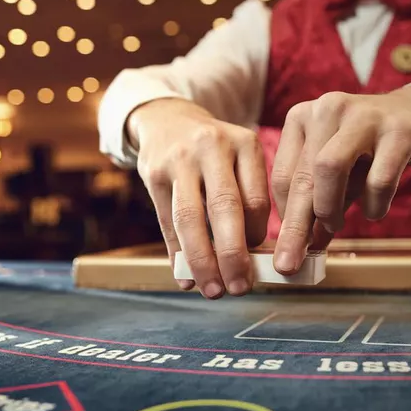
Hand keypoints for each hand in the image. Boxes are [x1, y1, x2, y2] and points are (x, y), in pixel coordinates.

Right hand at [128, 98, 269, 297]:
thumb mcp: (240, 158)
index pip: (256, 199)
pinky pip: (166, 222)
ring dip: (202, 261)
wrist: (168, 120)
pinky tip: (185, 278)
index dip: (257, 236)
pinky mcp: (153, 173)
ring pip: (190, 218)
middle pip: (224, 208)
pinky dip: (177, 254)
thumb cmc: (215, 152)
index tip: (257, 260)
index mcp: (244, 144)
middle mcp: (212, 147)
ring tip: (213, 290)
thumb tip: (254, 257)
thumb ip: (248, 198)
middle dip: (233, 255)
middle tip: (241, 289)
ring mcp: (180, 160)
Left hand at [270, 86, 410, 273]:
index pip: (284, 175)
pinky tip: (374, 210)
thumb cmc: (366, 150)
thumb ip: (318, 203)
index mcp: (302, 117)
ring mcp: (363, 117)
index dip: (285, 217)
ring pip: (330, 168)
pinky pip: (378, 180)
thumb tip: (302, 249)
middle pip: (303, 176)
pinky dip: (374, 205)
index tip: (289, 246)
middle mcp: (327, 109)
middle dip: (295, 227)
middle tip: (290, 263)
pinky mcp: (398, 132)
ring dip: (329, 208)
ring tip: (336, 225)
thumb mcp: (336, 171)